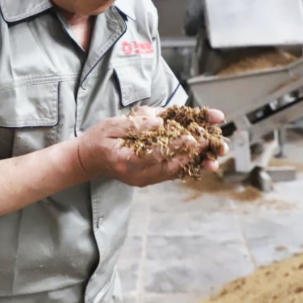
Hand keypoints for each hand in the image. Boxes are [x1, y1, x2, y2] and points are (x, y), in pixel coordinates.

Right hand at [77, 106, 227, 186]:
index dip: (175, 145)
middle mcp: (137, 175)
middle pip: (170, 166)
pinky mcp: (149, 179)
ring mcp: (144, 180)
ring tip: (214, 154)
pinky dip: (188, 166)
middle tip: (211, 142)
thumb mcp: (111, 125)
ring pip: (174, 172)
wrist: (89, 160)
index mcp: (126, 160)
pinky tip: (203, 160)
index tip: (192, 137)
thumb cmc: (99, 139)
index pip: (155, 154)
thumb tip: (159, 122)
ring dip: (195, 163)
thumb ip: (134, 125)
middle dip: (193, 154)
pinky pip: (171, 174)